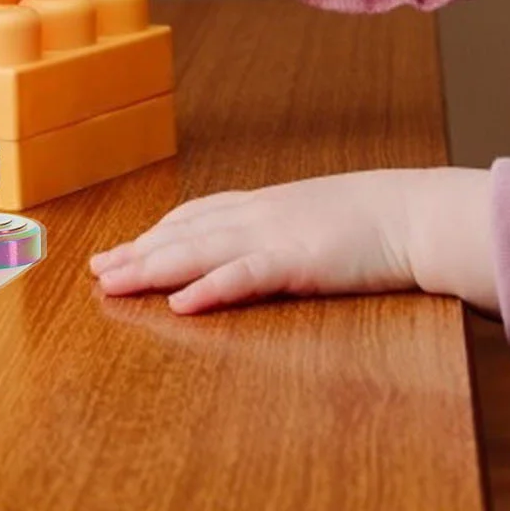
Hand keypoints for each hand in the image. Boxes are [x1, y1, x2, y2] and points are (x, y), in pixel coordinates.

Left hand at [89, 170, 418, 313]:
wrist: (414, 213)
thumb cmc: (371, 220)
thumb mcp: (312, 217)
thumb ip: (279, 228)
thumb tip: (252, 243)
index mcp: (262, 206)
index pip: (193, 217)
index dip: (154, 233)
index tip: (120, 248)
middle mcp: (257, 216)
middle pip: (183, 234)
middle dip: (136, 253)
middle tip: (95, 269)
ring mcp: (274, 236)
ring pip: (199, 252)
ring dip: (152, 268)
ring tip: (114, 283)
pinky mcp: (297, 262)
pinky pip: (245, 276)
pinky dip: (210, 289)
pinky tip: (182, 303)